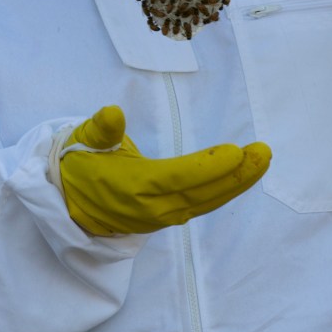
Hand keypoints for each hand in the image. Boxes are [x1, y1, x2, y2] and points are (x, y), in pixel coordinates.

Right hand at [58, 105, 270, 235]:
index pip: (178, 177)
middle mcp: (151, 207)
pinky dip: (223, 192)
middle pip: (201, 193)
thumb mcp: (83, 140)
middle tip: (264, 153)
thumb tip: (112, 112)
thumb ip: (100, 128)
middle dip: (237, 174)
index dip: (209, 167)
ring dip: (237, 183)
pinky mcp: (166, 218)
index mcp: (132, 185)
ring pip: (206, 202)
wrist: (67, 202)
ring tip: (261, 162)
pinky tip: (240, 177)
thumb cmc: (79, 164)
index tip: (237, 151)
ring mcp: (161, 217)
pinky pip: (201, 205)